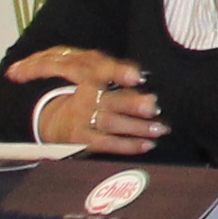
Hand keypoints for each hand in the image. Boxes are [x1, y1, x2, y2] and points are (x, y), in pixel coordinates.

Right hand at [9, 48, 160, 153]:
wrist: (58, 121)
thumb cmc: (91, 100)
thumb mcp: (100, 86)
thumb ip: (123, 85)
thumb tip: (150, 88)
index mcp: (90, 80)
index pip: (103, 73)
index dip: (119, 73)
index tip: (137, 77)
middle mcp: (85, 99)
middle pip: (110, 101)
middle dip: (134, 104)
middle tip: (154, 106)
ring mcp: (82, 120)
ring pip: (111, 123)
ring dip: (138, 127)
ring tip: (159, 129)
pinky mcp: (83, 140)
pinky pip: (108, 143)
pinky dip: (129, 145)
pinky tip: (147, 144)